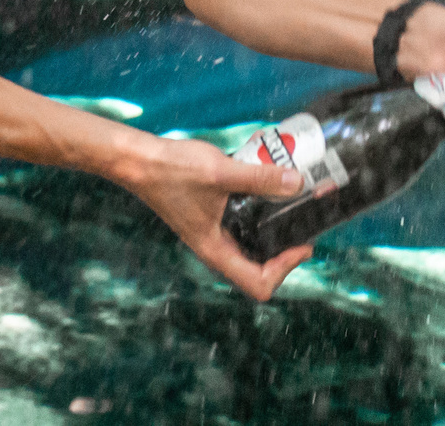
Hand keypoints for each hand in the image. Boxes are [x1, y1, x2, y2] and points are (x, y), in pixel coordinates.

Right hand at [112, 132, 314, 300]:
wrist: (140, 161)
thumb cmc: (173, 171)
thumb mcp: (222, 173)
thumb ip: (261, 179)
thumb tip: (298, 184)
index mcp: (216, 251)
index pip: (259, 284)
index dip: (285, 269)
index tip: (302, 244)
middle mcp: (215, 248)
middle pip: (259, 268)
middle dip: (285, 250)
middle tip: (304, 225)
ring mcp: (212, 233)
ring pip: (251, 246)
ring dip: (274, 231)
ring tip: (293, 206)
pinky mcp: (211, 216)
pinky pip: (242, 224)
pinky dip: (259, 212)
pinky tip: (268, 187)